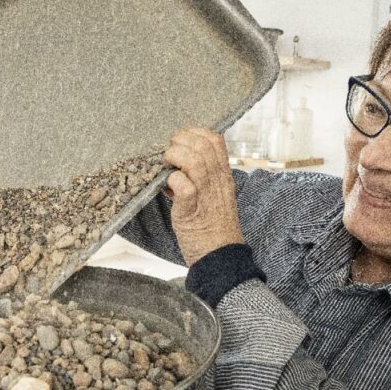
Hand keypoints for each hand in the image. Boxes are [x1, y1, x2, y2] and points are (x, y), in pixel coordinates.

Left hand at [163, 128, 244, 266]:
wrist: (219, 257)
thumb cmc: (212, 229)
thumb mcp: (213, 197)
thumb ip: (199, 180)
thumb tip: (174, 170)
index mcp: (224, 176)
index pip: (215, 140)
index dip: (195, 132)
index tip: (181, 140)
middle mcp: (218, 182)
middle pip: (203, 144)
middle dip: (180, 141)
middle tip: (169, 153)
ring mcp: (206, 195)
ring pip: (194, 160)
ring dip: (175, 156)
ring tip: (166, 165)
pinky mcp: (192, 210)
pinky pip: (183, 184)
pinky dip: (172, 180)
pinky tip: (168, 188)